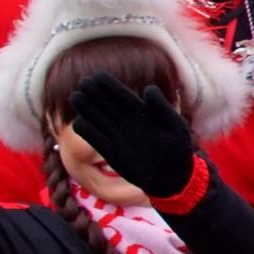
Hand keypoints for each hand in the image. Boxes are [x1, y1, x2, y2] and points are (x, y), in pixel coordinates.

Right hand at [68, 73, 198, 197]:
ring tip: (75, 97)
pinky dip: (88, 132)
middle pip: (107, 104)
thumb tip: (148, 89)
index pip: (122, 95)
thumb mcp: (175, 127)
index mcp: (141, 112)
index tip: (97, 76)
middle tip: (83, 83)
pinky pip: (96, 140)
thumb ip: (162, 108)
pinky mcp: (112, 153)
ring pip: (98, 119)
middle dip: (94, 93)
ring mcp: (118, 136)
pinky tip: (80, 124)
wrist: (173, 177)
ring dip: (86, 109)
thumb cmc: (178, 149)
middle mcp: (126, 122)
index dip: (110, 85)